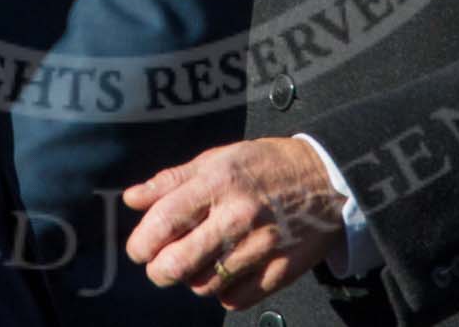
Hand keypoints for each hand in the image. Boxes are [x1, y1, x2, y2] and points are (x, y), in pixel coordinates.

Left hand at [123, 137, 344, 311]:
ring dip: (192, 279)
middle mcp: (237, 216)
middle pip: (178, 264)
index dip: (141, 243)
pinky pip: (235, 299)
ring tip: (199, 263)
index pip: (164, 222)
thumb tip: (131, 198)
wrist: (327, 179)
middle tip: (160, 265)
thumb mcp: (217, 159)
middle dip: (158, 271)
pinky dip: (223, 292)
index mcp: (218, 183)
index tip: (140, 249)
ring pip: (203, 286)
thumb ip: (171, 181)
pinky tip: (225, 273)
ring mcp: (260, 247)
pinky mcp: (280, 271)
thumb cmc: (266, 166)